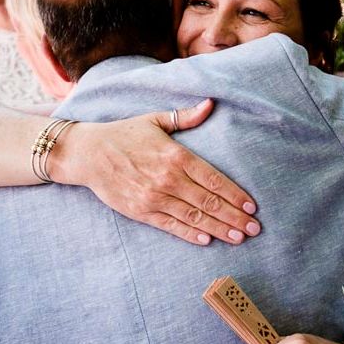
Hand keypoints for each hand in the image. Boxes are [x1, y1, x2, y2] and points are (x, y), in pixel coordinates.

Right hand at [50, 99, 259, 245]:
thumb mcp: (155, 120)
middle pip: (208, 201)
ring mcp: (154, 197)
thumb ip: (185, 117)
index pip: (212, 178)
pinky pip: (171, 225)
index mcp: (174, 155)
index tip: (251, 206)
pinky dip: (190, 233)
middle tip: (254, 228)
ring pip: (193, 216)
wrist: (89, 153)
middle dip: (233, 216)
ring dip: (218, 228)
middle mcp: (167, 178)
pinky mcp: (141, 211)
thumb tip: (210, 104)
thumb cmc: (124, 134)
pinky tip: (207, 240)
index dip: (234, 194)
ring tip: (238, 237)